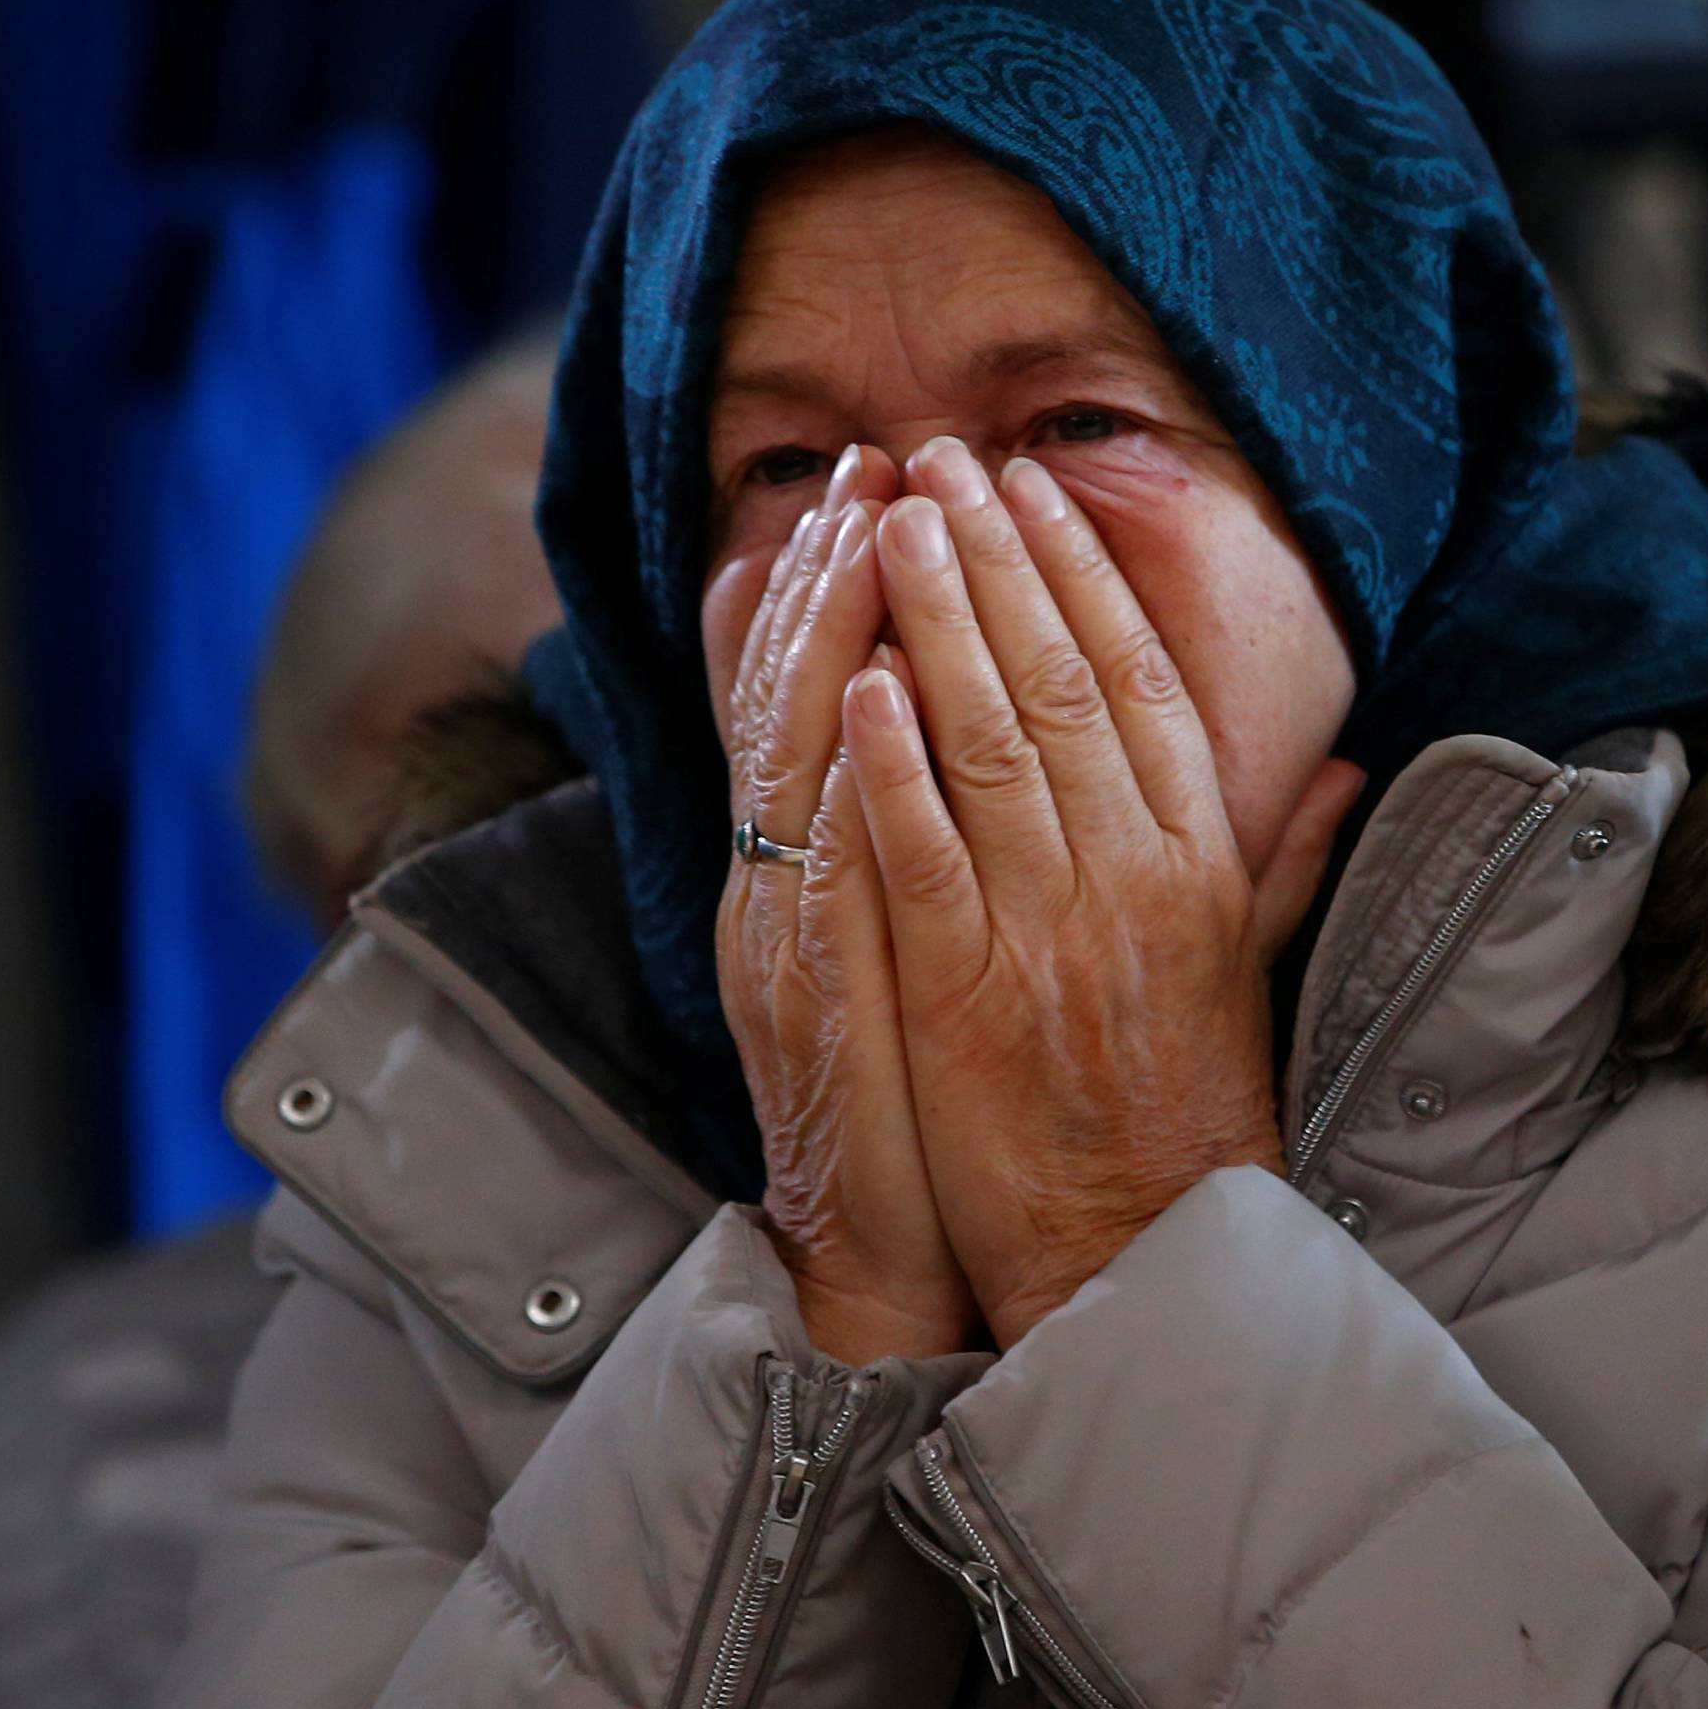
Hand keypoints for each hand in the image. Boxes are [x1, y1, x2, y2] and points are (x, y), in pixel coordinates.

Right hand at [707, 446, 980, 1364]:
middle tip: (871, 462)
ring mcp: (783, 938)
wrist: (872, 1246)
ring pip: (792, 762)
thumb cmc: (913, 1095)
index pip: (802, 700)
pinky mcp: (820, 1001)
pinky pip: (827, 873)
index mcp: (796, 871)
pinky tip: (870, 701)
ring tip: (866, 529)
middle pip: (785, 702)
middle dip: (828, 573)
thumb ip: (912, 840)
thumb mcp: (904, 949)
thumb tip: (936, 730)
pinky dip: (845, 784)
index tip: (875, 484)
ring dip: (826, 641)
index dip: (829, 588)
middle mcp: (771, 885)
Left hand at [842, 441, 1364, 1347]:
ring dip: (938, 623)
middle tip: (939, 463)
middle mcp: (1130, 876)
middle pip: (1058, 683)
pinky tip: (862, 685)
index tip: (1031, 493)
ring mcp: (1050, 931)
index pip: (1134, 683)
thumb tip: (1343, 764)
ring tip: (890, 523)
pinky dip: (892, 769)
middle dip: (993, 560)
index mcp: (1196, 861)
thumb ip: (1281, 858)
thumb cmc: (1187, 1108)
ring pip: (991, 745)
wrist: (1144, 1246)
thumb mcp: (1248, 969)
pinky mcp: (969, 994)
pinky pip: (926, 860)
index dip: (1080, 576)